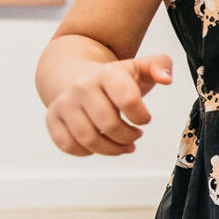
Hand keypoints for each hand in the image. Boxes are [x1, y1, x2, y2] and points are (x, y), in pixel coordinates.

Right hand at [45, 54, 173, 156]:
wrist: (77, 76)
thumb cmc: (116, 78)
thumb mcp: (141, 67)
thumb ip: (161, 66)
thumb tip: (166, 79)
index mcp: (107, 73)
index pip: (128, 100)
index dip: (141, 117)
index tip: (144, 119)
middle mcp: (82, 86)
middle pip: (108, 125)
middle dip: (128, 136)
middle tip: (135, 135)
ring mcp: (64, 103)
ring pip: (88, 139)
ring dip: (111, 149)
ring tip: (123, 145)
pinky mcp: (52, 119)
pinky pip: (69, 146)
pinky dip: (88, 152)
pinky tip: (100, 145)